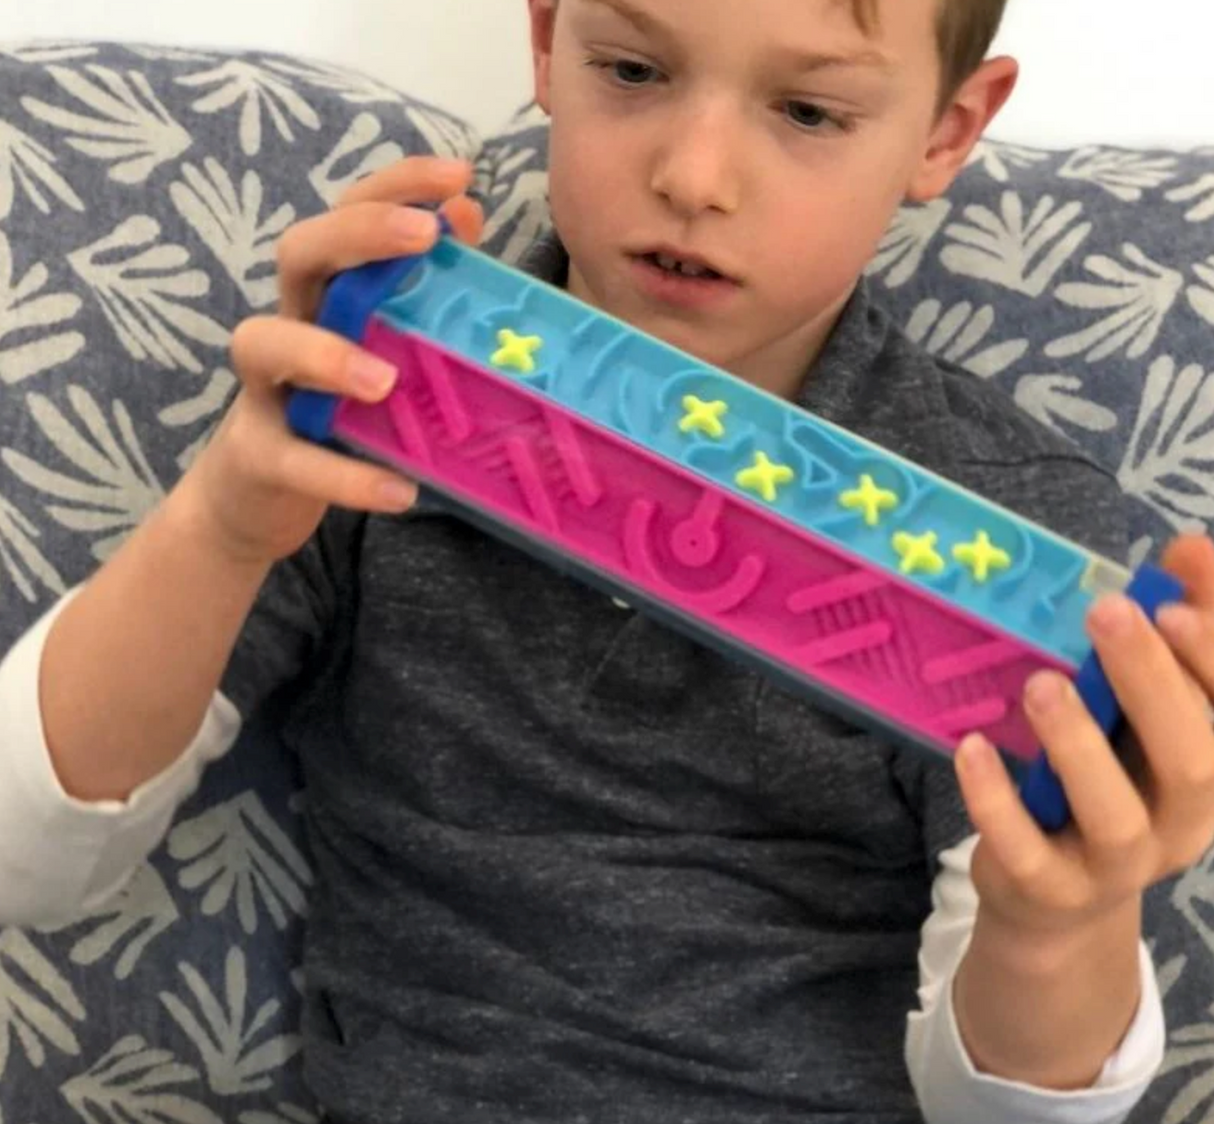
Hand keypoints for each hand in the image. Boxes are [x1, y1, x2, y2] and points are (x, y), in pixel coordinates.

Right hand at [184, 156, 483, 564]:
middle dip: (359, 235)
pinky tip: (402, 492)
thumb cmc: (332, 409)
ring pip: (267, 346)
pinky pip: (296, 460)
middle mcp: (290, 324)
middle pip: (298, 253)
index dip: (395, 186)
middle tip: (423, 238)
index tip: (458, 175)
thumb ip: (416, 289)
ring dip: (326, 356)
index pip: (347, 214)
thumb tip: (464, 216)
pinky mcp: (260, 456)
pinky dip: (348, 478)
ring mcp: (265, 390)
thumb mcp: (379, 345)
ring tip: (385, 382)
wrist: (256, 497)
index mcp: (326, 294)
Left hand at [955, 534, 1213, 941]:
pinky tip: (974, 746)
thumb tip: (1187, 552)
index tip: (1173, 597)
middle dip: (1153, 682)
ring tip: (1041, 684)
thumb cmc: (1105, 782)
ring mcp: (1117, 865)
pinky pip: (1027, 849)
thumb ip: (1159, 640)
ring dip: (1078, 744)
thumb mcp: (1135, 716)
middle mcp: (1182, 823)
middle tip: (1109, 612)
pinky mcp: (1048, 887)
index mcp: (1209, 769)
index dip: (1211, 655)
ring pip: (1114, 814)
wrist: (1055, 898)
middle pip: (1192, 761)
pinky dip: (998, 798)